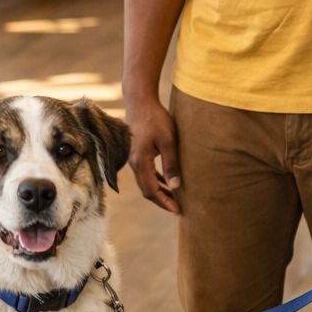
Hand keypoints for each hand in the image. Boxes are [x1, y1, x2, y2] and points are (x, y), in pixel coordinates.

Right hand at [125, 97, 181, 213]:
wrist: (140, 101)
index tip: (178, 210)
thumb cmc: (155, 119)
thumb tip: (176, 186)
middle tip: (177, 208)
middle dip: (161, 201)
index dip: (165, 202)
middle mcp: (134, 163)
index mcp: (141, 162)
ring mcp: (133, 158)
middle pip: (146, 190)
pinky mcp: (136, 152)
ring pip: (145, 182)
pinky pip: (145, 172)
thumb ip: (171, 164)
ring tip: (174, 197)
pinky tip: (166, 181)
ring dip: (159, 191)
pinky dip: (156, 180)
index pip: (152, 191)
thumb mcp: (168, 141)